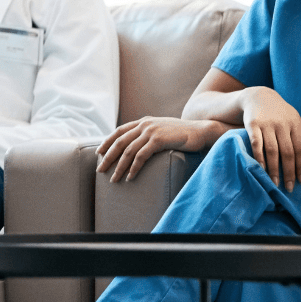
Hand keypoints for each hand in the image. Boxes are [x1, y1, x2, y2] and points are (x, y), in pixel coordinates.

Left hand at [95, 117, 227, 182]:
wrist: (201, 131)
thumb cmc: (183, 134)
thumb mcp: (162, 130)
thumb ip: (149, 134)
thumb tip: (137, 145)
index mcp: (144, 122)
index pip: (119, 131)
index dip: (107, 142)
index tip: (99, 153)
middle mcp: (145, 125)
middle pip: (119, 142)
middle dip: (108, 157)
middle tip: (100, 170)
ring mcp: (151, 131)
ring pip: (128, 151)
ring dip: (119, 167)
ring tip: (114, 179)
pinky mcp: (158, 140)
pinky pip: (141, 156)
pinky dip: (133, 168)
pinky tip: (130, 177)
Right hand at [239, 87, 300, 188]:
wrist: (258, 96)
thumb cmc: (280, 112)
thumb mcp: (295, 121)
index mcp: (295, 125)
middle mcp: (282, 125)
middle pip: (288, 152)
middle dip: (289, 171)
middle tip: (288, 188)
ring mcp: (267, 124)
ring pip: (272, 150)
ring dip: (274, 169)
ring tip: (274, 183)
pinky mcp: (252, 124)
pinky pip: (256, 143)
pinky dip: (259, 157)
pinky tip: (261, 169)